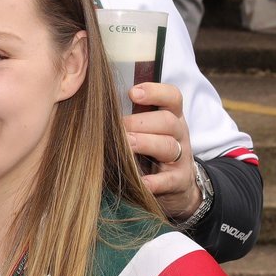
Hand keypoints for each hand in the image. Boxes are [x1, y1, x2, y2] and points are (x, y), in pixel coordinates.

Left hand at [124, 82, 198, 220]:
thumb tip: (95, 103)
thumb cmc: (152, 147)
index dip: (155, 92)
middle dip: (141, 122)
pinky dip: (154, 181)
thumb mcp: (146, 128)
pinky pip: (168, 179)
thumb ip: (129, 115)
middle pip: (167, 121)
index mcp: (171, 116)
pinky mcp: (178, 180)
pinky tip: (141, 181)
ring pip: (169, 146)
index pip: (172, 97)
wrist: (176, 182)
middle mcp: (178, 134)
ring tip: (126, 144)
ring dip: (145, 143)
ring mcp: (180, 158)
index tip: (132, 93)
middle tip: (119, 126)